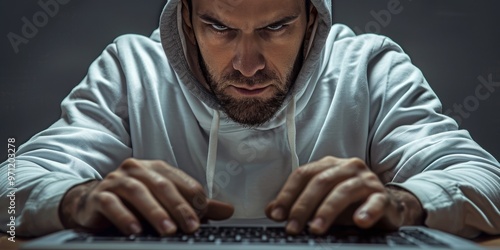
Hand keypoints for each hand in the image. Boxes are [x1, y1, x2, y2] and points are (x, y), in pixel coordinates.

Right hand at [59, 158, 233, 235]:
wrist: (93, 204)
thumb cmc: (135, 203)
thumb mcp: (167, 203)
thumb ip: (195, 206)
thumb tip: (228, 210)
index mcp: (156, 168)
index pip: (180, 180)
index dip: (193, 197)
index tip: (204, 215)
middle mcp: (137, 169)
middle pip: (162, 185)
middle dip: (179, 207)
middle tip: (192, 227)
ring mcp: (116, 180)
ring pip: (138, 192)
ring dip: (155, 212)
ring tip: (167, 230)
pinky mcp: (99, 195)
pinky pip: (112, 204)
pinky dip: (124, 216)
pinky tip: (135, 230)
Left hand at [265, 156, 423, 233]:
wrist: (386, 206)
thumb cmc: (349, 203)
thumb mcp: (320, 202)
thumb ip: (297, 204)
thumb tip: (271, 211)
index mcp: (329, 165)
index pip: (303, 175)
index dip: (287, 194)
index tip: (276, 215)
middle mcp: (347, 167)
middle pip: (320, 182)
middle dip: (302, 206)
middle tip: (292, 227)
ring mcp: (366, 180)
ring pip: (343, 191)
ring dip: (327, 211)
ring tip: (316, 229)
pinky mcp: (383, 196)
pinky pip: (376, 202)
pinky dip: (367, 211)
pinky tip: (359, 221)